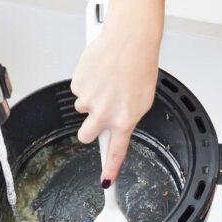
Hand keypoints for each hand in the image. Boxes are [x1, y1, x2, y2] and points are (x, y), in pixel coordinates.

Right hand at [71, 24, 159, 185]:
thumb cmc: (139, 64)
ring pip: (83, 109)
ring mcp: (89, 99)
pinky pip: (79, 90)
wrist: (129, 38)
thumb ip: (129, 117)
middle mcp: (104, 113)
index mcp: (124, 119)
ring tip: (108, 80)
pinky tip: (100, 71)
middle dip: (90, 128)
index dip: (109, 170)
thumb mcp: (143, 99)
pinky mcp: (78, 84)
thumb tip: (119, 128)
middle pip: (86, 136)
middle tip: (101, 112)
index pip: (115, 152)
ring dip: (92, 99)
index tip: (105, 183)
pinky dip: (87, 82)